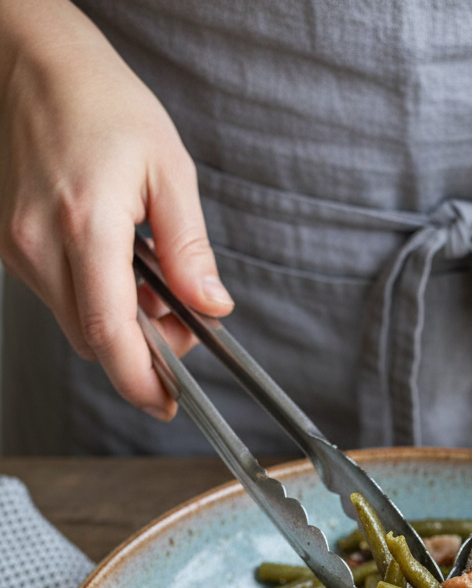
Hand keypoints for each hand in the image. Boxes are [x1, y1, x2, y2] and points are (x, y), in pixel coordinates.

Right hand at [0, 0, 232, 419]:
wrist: (31, 61)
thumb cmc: (101, 102)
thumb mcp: (168, 170)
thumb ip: (190, 249)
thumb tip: (211, 307)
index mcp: (86, 225)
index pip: (110, 333)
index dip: (141, 380)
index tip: (168, 402)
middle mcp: (41, 244)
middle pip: (94, 340)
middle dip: (142, 352)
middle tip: (180, 327)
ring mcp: (18, 248)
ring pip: (76, 322)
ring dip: (120, 325)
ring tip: (153, 285)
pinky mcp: (10, 246)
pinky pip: (59, 297)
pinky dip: (95, 299)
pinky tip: (119, 268)